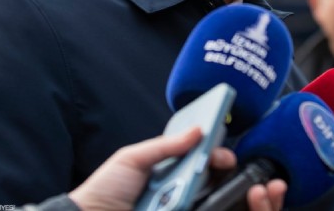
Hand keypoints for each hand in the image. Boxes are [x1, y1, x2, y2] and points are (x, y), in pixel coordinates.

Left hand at [68, 127, 286, 210]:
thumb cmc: (104, 190)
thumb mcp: (132, 160)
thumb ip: (166, 145)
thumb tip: (200, 129)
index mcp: (169, 172)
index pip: (199, 159)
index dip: (214, 152)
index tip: (223, 148)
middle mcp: (178, 192)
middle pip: (210, 179)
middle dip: (224, 169)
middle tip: (226, 162)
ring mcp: (182, 207)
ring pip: (211, 199)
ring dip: (222, 189)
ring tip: (229, 180)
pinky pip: (206, 209)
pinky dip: (215, 203)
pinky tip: (225, 197)